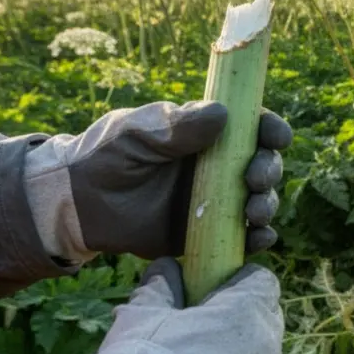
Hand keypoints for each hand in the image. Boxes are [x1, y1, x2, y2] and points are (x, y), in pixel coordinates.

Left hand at [24, 101, 293, 260]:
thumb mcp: (135, 133)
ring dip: (267, 206)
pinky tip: (259, 240)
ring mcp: (216, 202)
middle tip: (255, 180)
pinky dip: (259, 240)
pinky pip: (243, 239)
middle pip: (263, 165)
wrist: (78, 205)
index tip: (276, 136)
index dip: (270, 130)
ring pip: (259, 201)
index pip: (251, 128)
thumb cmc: (105, 157)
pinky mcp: (208, 235)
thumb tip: (223, 113)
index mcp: (206, 135)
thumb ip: (176, 125)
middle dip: (269, 171)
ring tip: (252, 213)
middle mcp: (218, 167)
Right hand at [79, 258, 284, 353]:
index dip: (236, 284)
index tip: (210, 294)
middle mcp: (269, 351)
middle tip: (197, 339)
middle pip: (264, 325)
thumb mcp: (140, 319)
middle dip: (237, 326)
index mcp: (246, 313)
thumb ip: (160, 288)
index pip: (261, 281)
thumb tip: (168, 267)